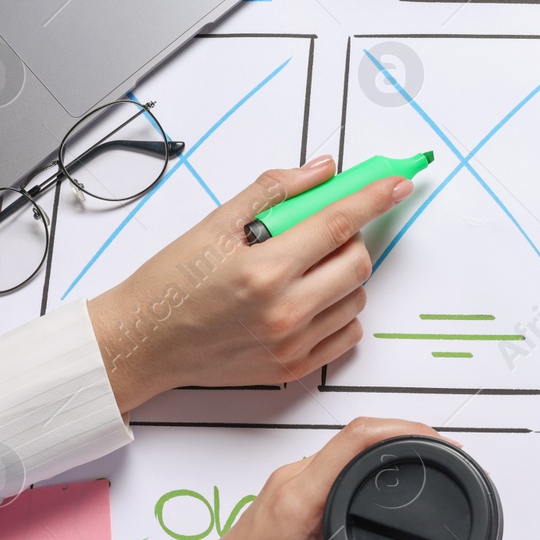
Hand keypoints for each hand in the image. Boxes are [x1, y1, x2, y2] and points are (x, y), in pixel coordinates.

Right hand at [88, 156, 412, 412]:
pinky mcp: (292, 368)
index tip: (396, 184)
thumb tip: (322, 170)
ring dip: (343, 276)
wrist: (142, 343)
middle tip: (321, 233)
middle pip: (358, 262)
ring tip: (302, 271)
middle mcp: (284, 311)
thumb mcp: (214, 224)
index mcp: (264, 269)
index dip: (374, 197)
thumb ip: (274, 192)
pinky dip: (338, 312)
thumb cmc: (169, 285)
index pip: (339, 223)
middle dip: (351, 238)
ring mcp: (291, 344)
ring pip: (356, 299)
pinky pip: (347, 336)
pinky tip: (306, 301)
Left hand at [169, 417, 451, 539]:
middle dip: (409, 438)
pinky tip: (390, 489)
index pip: (357, 439)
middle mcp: (292, 483)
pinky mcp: (292, 499)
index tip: (441, 446)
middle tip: (447, 458)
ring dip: (389, 452)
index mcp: (296, 500)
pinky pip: (339, 468)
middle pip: (359, 435)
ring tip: (427, 467)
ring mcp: (290, 488)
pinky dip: (372, 470)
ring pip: (348, 450)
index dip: (406, 431)